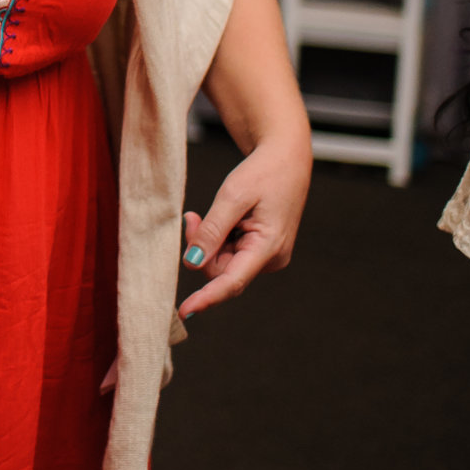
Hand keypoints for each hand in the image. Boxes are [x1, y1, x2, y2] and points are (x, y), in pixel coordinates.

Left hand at [178, 133, 309, 317]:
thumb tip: (192, 263)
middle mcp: (271, 259)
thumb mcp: (233, 196)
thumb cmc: (263, 173)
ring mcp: (267, 256)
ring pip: (222, 262)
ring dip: (207, 242)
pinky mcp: (260, 249)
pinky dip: (216, 239)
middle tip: (191, 217)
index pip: (232, 281)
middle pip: (221, 270)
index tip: (185, 310)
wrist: (285, 159)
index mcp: (269, 248)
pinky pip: (229, 253)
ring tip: (203, 214)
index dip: (207, 297)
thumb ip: (211, 231)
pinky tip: (218, 219)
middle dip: (200, 249)